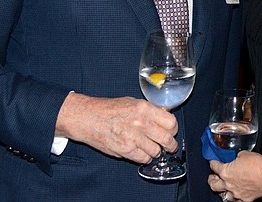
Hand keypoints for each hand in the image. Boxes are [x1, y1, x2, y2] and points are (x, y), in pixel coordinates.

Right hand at [55, 93, 177, 163]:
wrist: (88, 118)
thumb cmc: (108, 109)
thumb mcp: (133, 102)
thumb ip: (149, 111)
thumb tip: (164, 118)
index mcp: (144, 108)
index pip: (171, 122)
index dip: (173, 129)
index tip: (172, 131)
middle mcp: (141, 123)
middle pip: (167, 139)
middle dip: (170, 144)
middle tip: (170, 146)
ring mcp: (133, 138)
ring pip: (156, 151)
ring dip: (155, 151)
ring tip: (151, 147)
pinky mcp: (125, 150)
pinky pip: (143, 159)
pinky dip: (144, 157)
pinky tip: (141, 151)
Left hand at [209, 151, 261, 201]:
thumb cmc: (257, 163)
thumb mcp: (244, 154)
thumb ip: (238, 157)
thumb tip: (239, 157)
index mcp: (226, 172)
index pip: (214, 167)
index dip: (213, 163)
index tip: (213, 162)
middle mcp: (229, 184)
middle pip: (214, 185)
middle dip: (212, 180)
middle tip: (212, 177)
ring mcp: (237, 193)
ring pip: (225, 196)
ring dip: (224, 191)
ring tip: (225, 188)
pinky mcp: (246, 199)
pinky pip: (238, 200)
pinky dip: (236, 197)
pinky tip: (237, 194)